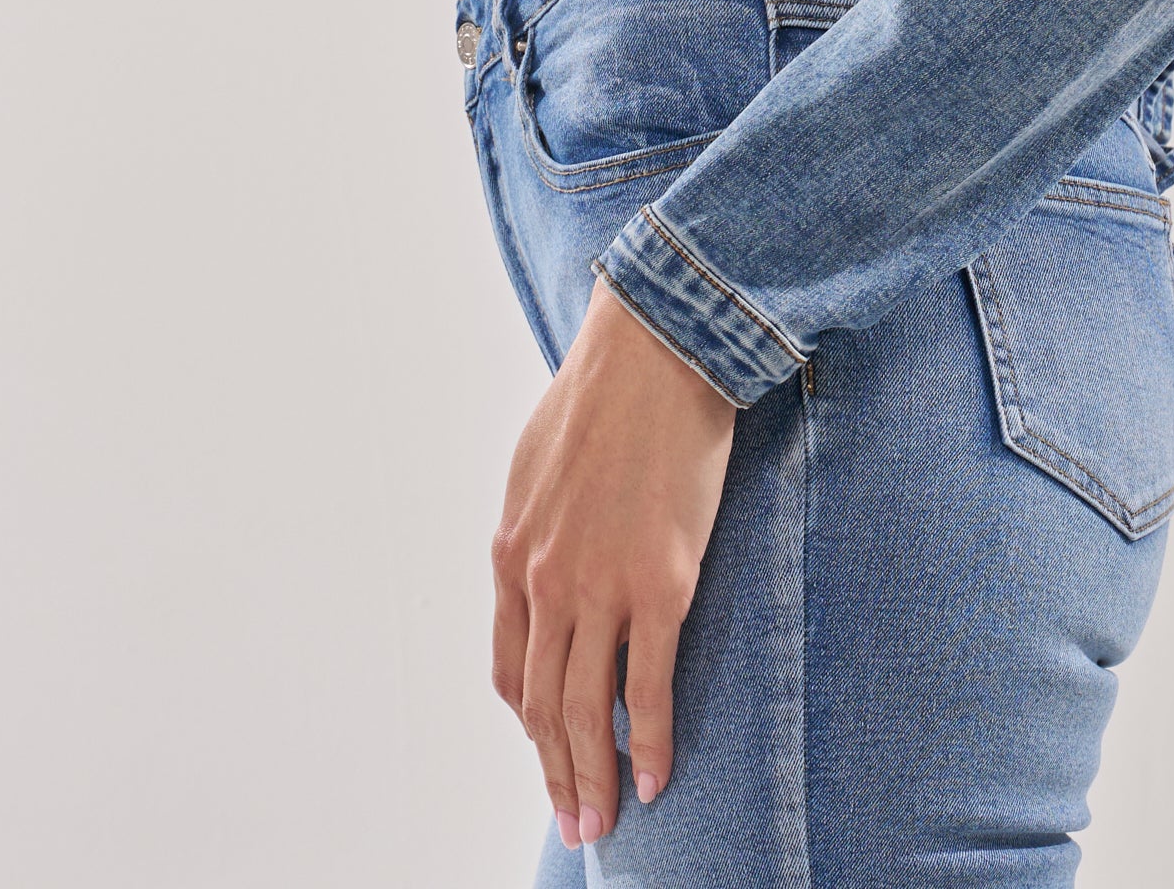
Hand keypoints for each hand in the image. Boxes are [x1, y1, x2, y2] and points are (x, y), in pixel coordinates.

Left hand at [491, 274, 736, 848]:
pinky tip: (655, 776)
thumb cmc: (604, 395)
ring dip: (593, 776)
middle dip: (557, 772)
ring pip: (587, 711)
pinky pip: (648, 687)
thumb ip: (539, 528)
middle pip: (543, 706)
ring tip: (603, 821)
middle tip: (576, 823)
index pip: (512, 669)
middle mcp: (546, 582)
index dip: (532, 722)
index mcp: (513, 554)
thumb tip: (545, 568)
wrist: (658, 350)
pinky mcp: (661, 584)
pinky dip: (649, 742)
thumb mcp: (538, 466)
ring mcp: (601, 588)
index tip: (551, 753)